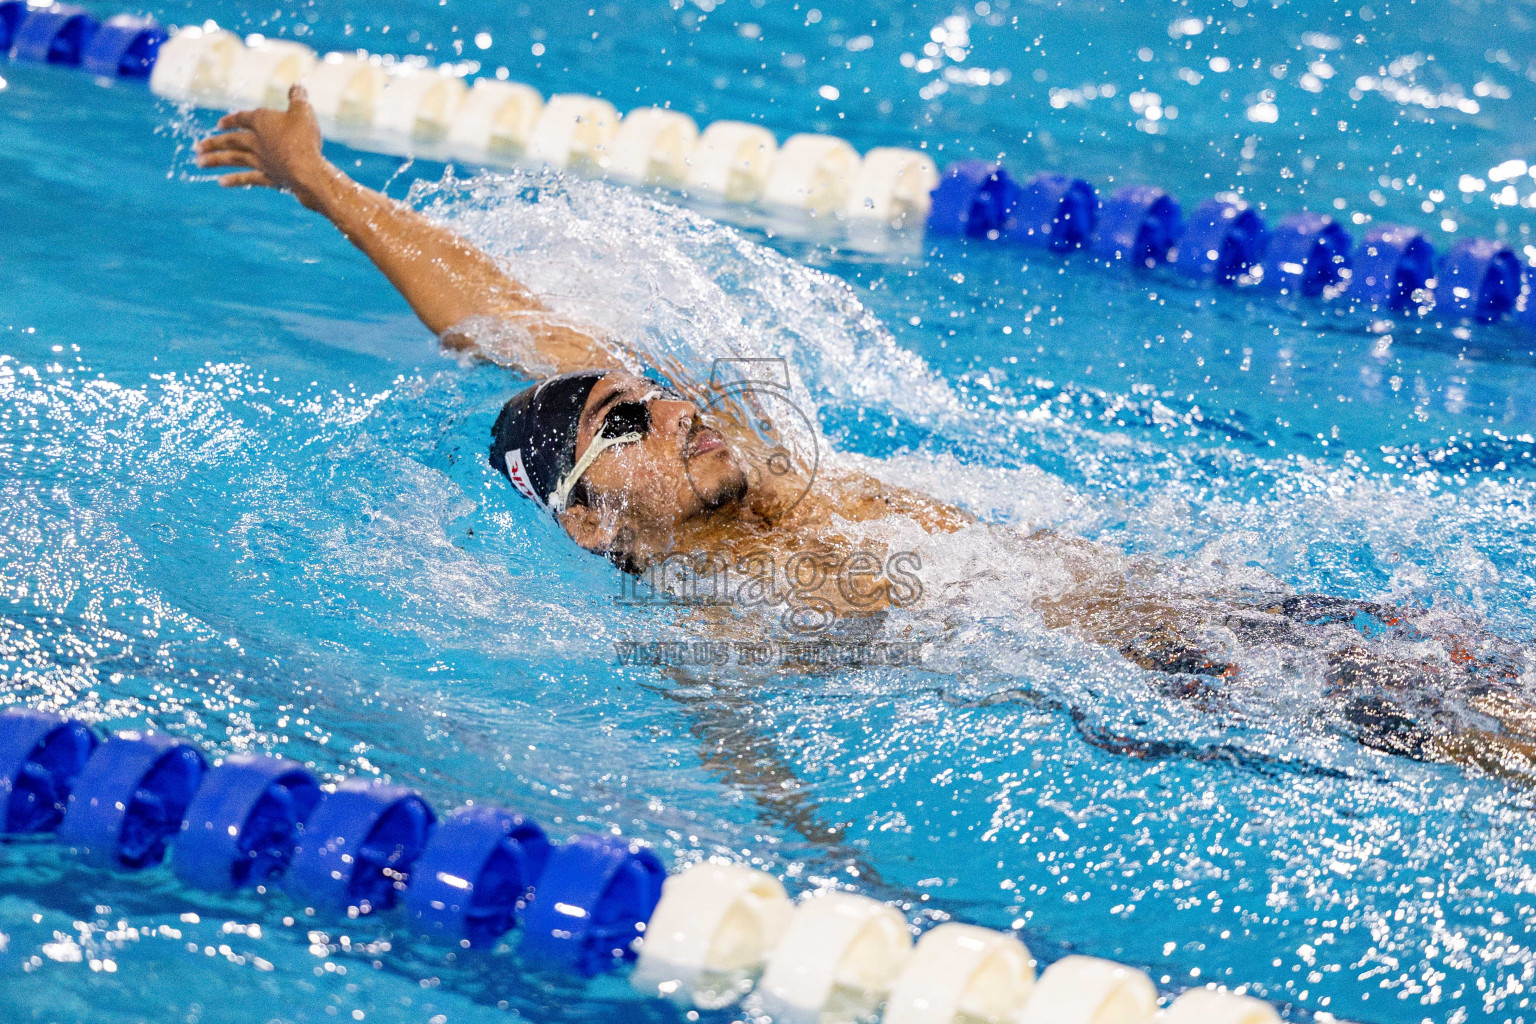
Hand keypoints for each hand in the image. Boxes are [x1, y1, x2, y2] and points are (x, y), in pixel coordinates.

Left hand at [193, 84, 336, 210]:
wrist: (308, 171)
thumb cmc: (304, 138)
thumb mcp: (303, 111)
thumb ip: (298, 98)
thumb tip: (297, 86)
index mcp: (261, 122)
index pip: (242, 118)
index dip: (231, 120)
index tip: (218, 124)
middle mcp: (256, 141)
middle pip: (231, 140)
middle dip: (213, 143)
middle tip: (196, 147)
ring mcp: (261, 161)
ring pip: (234, 159)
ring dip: (215, 160)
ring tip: (199, 162)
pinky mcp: (269, 178)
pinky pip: (249, 179)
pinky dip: (235, 180)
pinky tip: (221, 182)